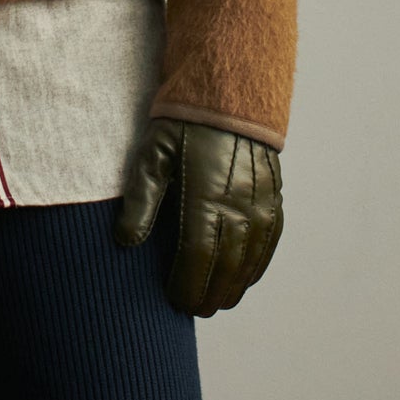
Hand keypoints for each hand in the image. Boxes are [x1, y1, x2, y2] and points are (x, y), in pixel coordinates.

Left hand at [114, 118, 282, 316]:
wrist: (230, 88)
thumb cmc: (184, 121)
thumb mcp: (153, 154)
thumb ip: (141, 199)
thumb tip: (125, 242)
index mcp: (206, 195)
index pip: (198, 256)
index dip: (188, 284)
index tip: (175, 302)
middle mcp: (239, 202)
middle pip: (227, 263)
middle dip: (211, 292)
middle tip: (195, 311)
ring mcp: (261, 199)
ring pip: (251, 255)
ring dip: (236, 284)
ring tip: (218, 303)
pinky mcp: (273, 193)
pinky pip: (270, 237)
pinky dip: (258, 262)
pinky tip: (246, 277)